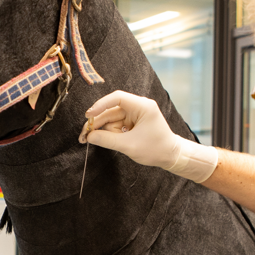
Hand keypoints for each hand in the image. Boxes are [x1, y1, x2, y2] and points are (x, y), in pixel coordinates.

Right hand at [79, 91, 218, 182]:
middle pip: (111, 110)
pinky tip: (101, 140)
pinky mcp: (133, 122)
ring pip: (111, 119)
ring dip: (101, 130)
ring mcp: (135, 115)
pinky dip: (108, 133)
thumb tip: (89, 136)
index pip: (117, 98)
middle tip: (83, 135)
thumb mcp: (129, 145)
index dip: (100, 105)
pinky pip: (116, 125)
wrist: (171, 156)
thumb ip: (108, 140)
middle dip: (97, 123)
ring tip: (88, 140)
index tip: (88, 115)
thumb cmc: (156, 149)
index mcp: (142, 106)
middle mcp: (138, 107)